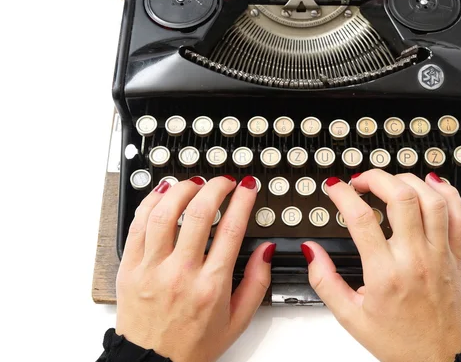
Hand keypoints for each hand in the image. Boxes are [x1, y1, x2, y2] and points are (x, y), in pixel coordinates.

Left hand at [115, 175, 274, 361]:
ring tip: (195, 182)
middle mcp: (180, 273)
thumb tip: (265, 250)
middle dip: (215, 187)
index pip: (230, 229)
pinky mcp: (130, 268)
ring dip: (182, 189)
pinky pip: (138, 225)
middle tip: (224, 182)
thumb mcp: (238, 320)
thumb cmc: (193, 344)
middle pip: (198, 213)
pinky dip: (151, 203)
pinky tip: (164, 193)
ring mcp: (152, 269)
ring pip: (165, 214)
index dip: (242, 200)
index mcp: (211, 286)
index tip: (246, 188)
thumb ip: (257, 282)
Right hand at [303, 170, 460, 361]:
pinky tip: (430, 185)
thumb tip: (312, 250)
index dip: (343, 195)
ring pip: (431, 199)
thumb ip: (324, 281)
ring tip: (390, 181)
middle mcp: (415, 258)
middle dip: (376, 177)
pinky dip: (446, 193)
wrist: (438, 358)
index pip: (361, 218)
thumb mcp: (349, 317)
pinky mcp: (455, 255)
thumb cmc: (398, 340)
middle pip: (400, 197)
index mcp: (385, 273)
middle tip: (360, 181)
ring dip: (408, 180)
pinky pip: (458, 215)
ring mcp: (438, 254)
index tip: (334, 188)